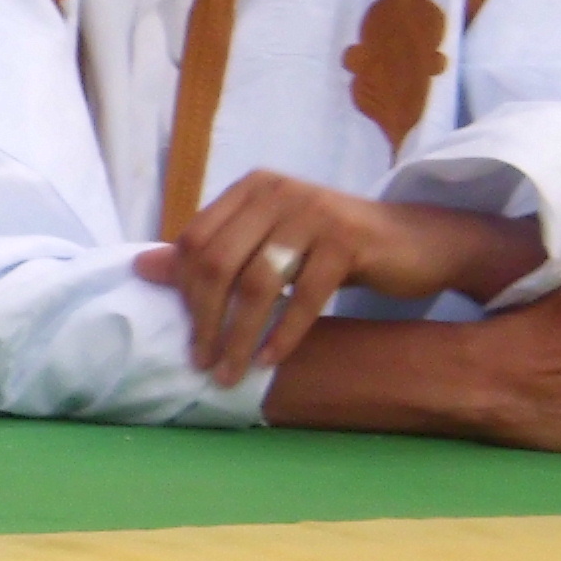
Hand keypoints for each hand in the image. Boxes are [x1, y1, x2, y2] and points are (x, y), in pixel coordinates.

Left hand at [137, 172, 545, 383]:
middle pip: (218, 262)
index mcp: (251, 189)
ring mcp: (314, 213)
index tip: (189, 334)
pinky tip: (271, 359)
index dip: (185, 292)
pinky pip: (305, 296)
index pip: (195, 241)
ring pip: (258, 283)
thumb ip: (211, 254)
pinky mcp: (348, 239)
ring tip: (230, 372)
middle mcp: (277, 192)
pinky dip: (283, 332)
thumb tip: (142, 267)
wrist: (418, 242)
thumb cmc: (333, 247)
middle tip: (202, 363)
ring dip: (239, 335)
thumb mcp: (268, 245)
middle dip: (205, 320)